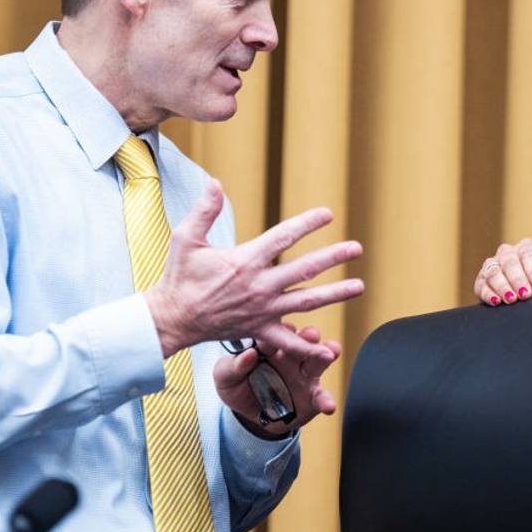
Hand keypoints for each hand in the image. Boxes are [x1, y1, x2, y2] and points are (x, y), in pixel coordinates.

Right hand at [146, 179, 363, 361]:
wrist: (172, 318)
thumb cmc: (179, 277)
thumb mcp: (185, 238)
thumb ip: (204, 210)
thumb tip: (215, 183)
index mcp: (245, 261)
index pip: (284, 237)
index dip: (308, 224)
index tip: (328, 214)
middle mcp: (259, 286)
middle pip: (305, 269)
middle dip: (334, 257)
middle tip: (356, 248)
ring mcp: (262, 311)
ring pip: (306, 302)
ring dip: (335, 294)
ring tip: (359, 287)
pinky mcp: (259, 330)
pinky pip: (288, 341)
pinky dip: (308, 346)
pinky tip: (329, 348)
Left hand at [214, 324, 340, 437]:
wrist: (248, 416)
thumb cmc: (236, 387)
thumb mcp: (225, 377)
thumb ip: (233, 366)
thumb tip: (248, 353)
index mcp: (269, 346)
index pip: (276, 332)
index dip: (280, 329)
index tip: (284, 326)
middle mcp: (290, 356)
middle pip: (302, 341)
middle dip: (308, 335)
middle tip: (311, 334)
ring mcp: (304, 375)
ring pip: (318, 361)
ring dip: (326, 354)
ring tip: (331, 353)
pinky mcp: (312, 396)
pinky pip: (321, 397)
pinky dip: (326, 401)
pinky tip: (329, 406)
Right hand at [473, 238, 531, 304]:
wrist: (531, 296)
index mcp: (528, 247)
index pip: (528, 255)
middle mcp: (508, 252)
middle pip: (509, 261)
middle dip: (517, 279)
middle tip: (525, 295)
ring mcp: (492, 265)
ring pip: (493, 271)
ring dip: (502, 286)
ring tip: (511, 300)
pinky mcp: (481, 280)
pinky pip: (481, 285)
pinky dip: (487, 293)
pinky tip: (496, 302)